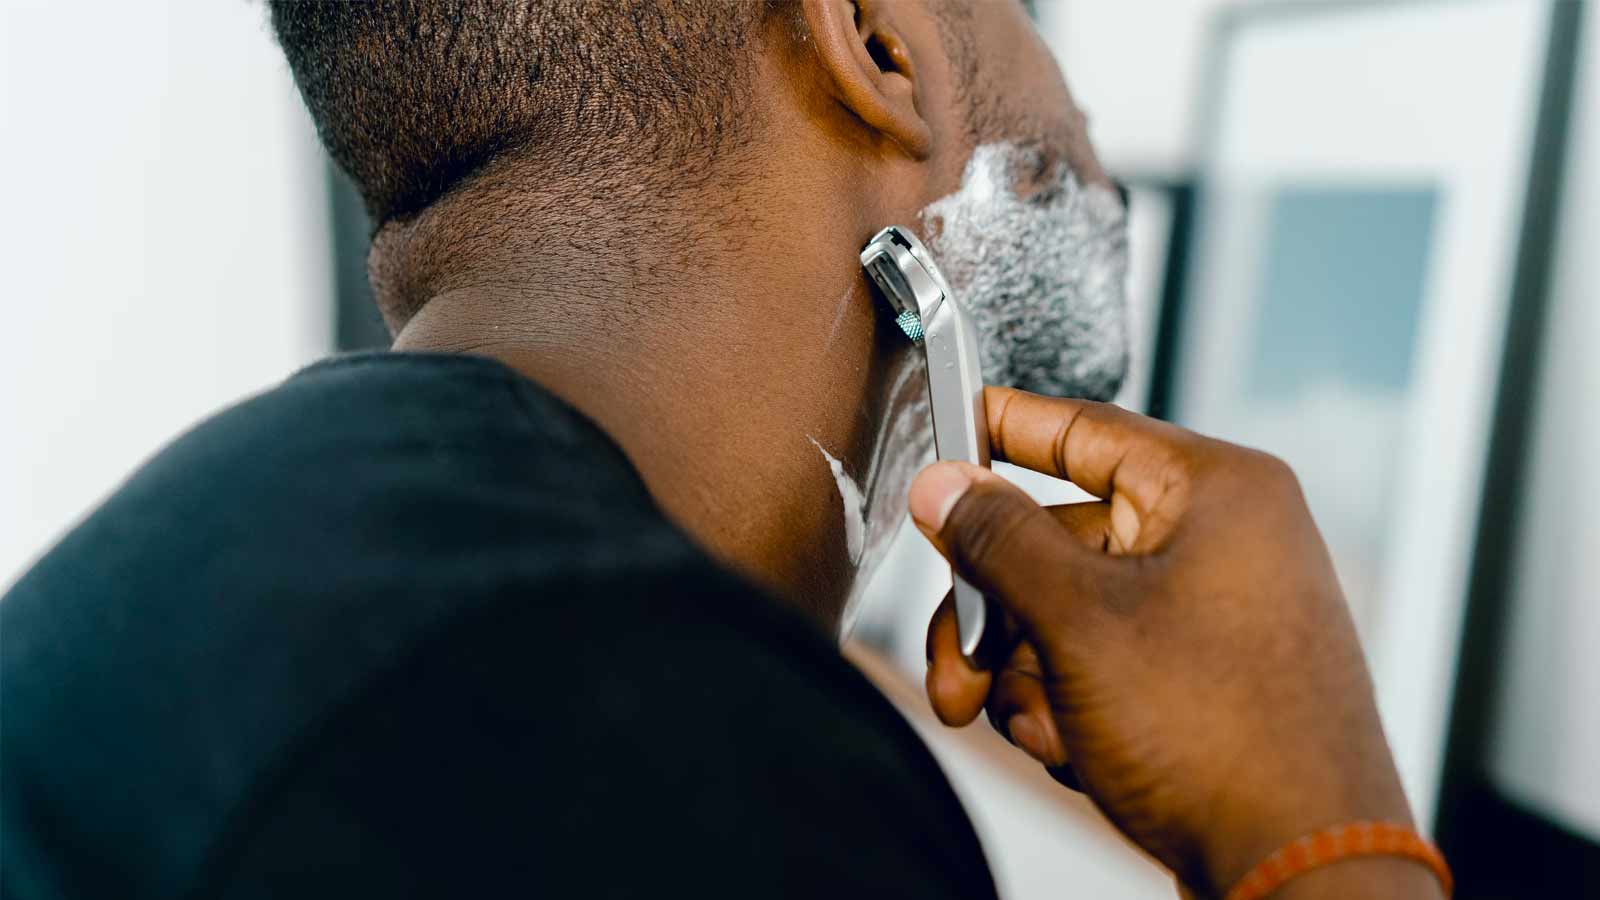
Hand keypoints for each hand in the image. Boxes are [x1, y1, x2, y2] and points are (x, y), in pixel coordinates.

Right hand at [911, 387, 1423, 896]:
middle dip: (995, 615)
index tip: (951, 424)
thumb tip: (945, 485)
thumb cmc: (1226, 738)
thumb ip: (998, 541)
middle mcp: (1221, 542)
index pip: (1086, 428)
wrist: (1298, 869)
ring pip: (1068, 613)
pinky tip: (1075, 751)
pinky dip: (1069, 705)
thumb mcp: (1079, 621)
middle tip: (958, 667)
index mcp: (1214, 493)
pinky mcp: (1204, 679)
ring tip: (1034, 728)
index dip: (1005, 428)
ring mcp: (1214, 614)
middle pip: (1058, 542)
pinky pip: (1103, 664)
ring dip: (1026, 674)